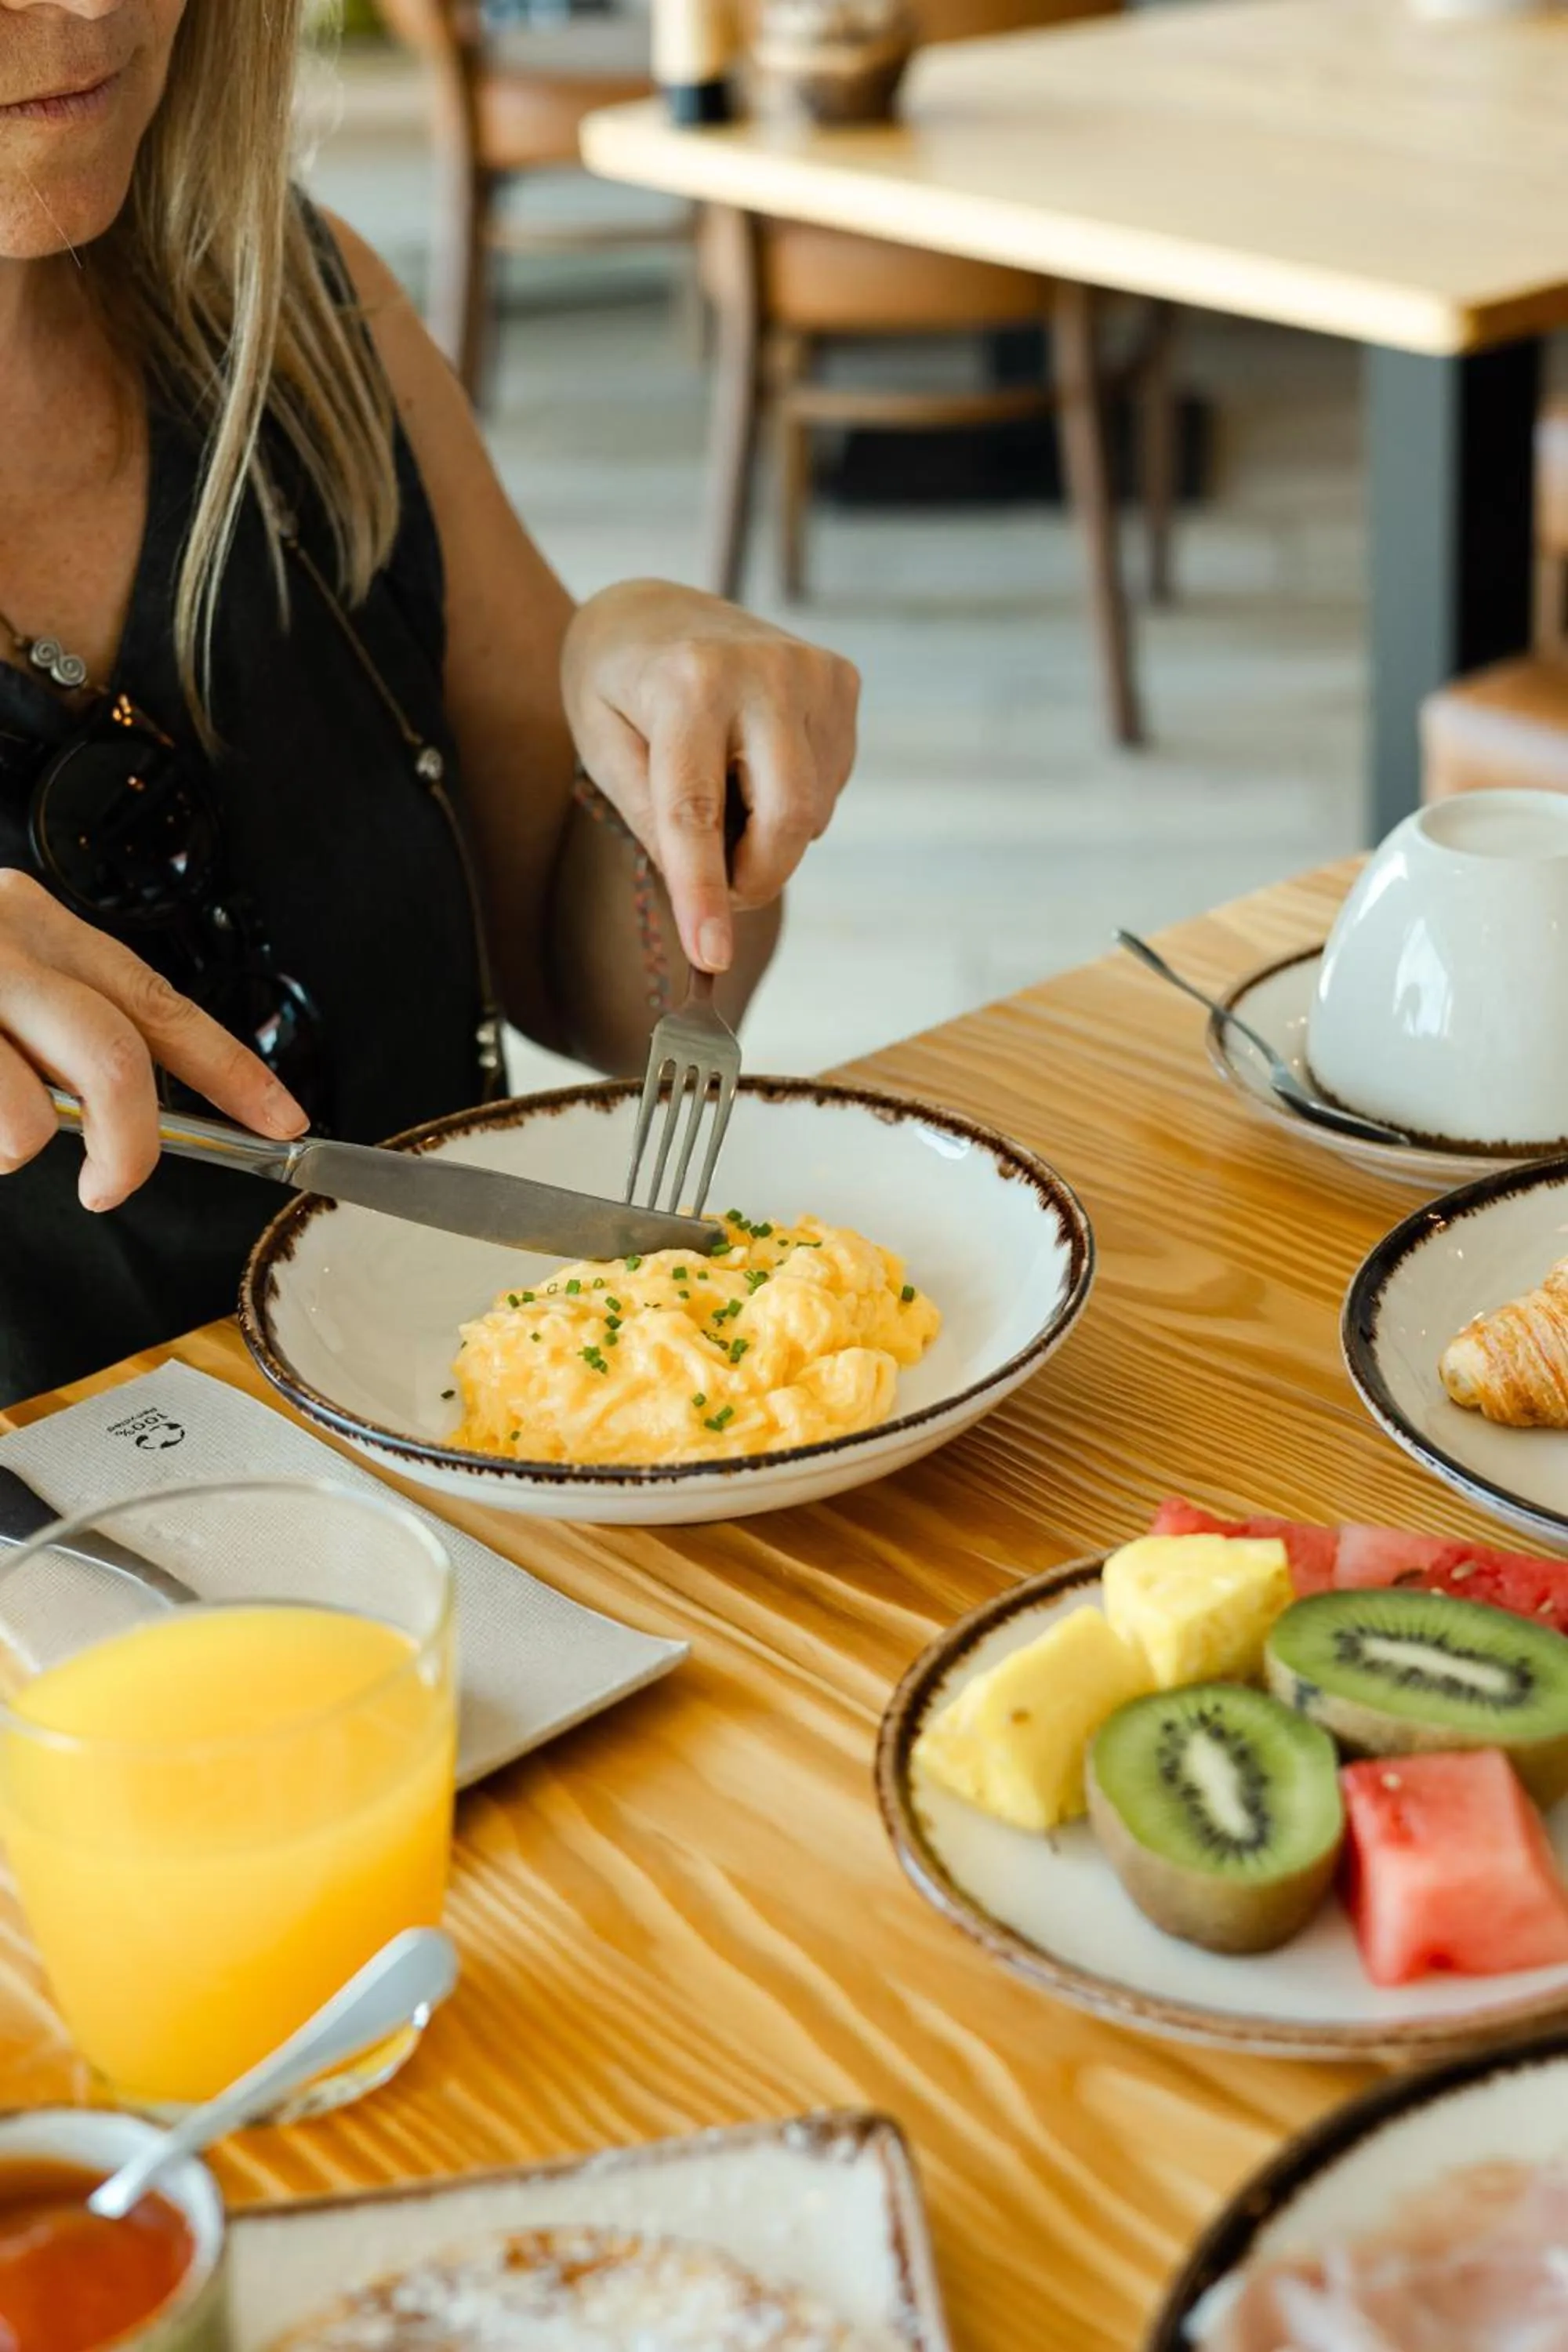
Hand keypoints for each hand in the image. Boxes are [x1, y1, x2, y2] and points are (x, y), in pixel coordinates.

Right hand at [0, 871, 306, 1212]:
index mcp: (43, 928)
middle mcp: (6, 940)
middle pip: (115, 1059)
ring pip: (31, 1114)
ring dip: (19, 1148)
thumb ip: (62, 1030)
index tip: (284, 1120)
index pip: (160, 1004)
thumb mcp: (0, 981)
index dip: (232, 1070)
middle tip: (112, 1184)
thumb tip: (126, 1115)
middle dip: (132, 1145)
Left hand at [562, 582, 858, 972]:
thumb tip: (710, 899)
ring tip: (721, 787)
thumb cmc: (616, 690)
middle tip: (719, 892)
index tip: (710, 957)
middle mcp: (763, 670)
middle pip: (787, 816)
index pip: (698, 812)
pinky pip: (830, 784)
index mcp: (689, 683)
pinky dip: (791, 801)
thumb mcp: (604, 751)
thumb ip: (654, 820)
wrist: (651, 611)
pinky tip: (754, 762)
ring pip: (813, 811)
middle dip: (756, 877)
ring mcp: (813, 673)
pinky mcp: (842, 681)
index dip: (705, 893)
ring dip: (767, 834)